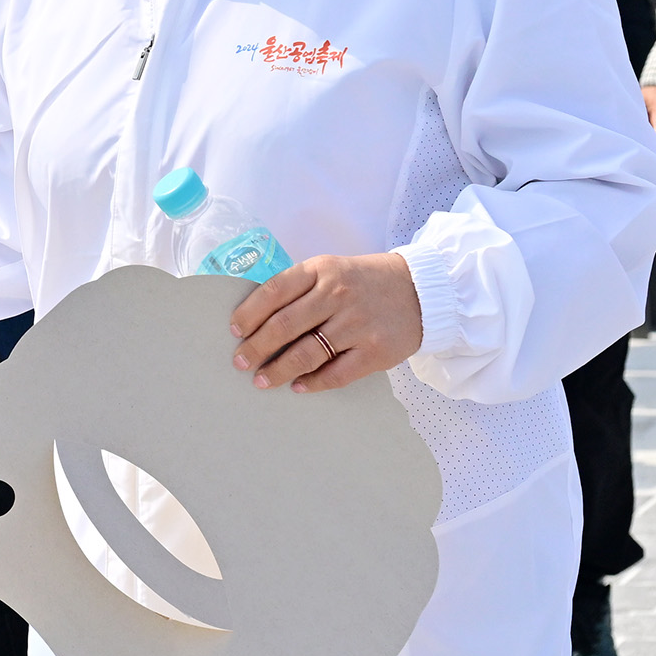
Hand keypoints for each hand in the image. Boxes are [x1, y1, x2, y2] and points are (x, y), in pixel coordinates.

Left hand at [228, 254, 421, 391]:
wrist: (422, 290)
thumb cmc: (365, 282)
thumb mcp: (332, 269)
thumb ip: (300, 288)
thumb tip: (258, 319)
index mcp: (322, 270)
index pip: (274, 291)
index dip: (249, 313)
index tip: (234, 330)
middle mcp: (337, 295)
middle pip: (284, 325)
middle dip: (256, 347)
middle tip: (240, 362)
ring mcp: (357, 325)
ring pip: (306, 353)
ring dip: (277, 370)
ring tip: (261, 380)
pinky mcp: (375, 352)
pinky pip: (335, 374)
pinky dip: (312, 383)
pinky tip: (297, 386)